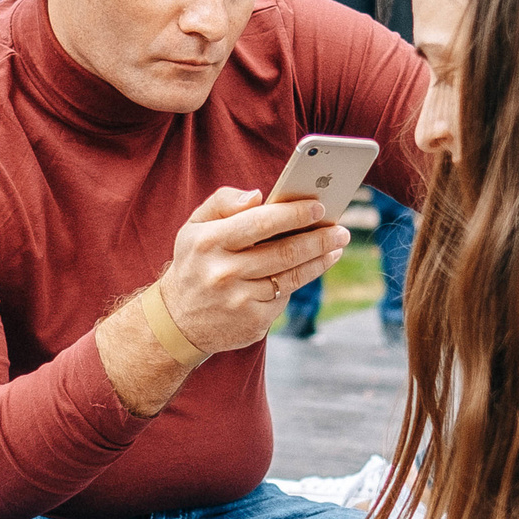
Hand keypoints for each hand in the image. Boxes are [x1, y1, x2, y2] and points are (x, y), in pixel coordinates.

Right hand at [160, 186, 347, 356]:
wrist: (177, 321)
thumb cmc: (195, 262)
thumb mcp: (194, 227)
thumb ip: (223, 202)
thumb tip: (258, 196)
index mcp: (209, 242)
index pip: (261, 222)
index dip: (294, 214)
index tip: (319, 206)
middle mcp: (223, 272)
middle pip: (284, 252)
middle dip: (319, 238)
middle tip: (340, 229)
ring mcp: (239, 300)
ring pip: (292, 276)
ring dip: (320, 259)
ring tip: (337, 246)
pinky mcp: (252, 322)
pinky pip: (285, 297)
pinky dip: (301, 280)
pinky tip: (314, 267)